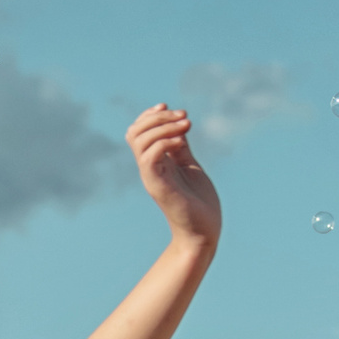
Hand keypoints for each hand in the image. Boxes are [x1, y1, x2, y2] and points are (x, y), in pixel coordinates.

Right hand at [125, 104, 222, 244]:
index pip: (138, 132)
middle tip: (184, 116)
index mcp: (155, 162)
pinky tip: (182, 142)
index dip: (149, 115)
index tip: (170, 108)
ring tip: (187, 125)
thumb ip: (180, 147)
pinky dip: (164, 142)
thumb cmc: (198, 202)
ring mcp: (151, 177)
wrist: (203, 231)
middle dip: (157, 117)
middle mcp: (149, 168)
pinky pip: (149, 157)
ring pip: (140, 141)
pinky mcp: (158, 186)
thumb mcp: (189, 165)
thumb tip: (179, 124)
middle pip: (134, 132)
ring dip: (163, 126)